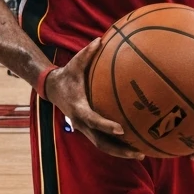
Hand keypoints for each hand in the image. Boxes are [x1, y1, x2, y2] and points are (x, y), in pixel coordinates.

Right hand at [46, 38, 141, 158]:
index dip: (106, 126)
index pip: (93, 119)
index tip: (121, 129)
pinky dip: (117, 146)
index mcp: (78, 107)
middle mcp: (81, 122)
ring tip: (141, 154)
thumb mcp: (74, 63)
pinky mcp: (88, 130)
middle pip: (100, 142)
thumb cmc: (67, 75)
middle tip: (138, 152)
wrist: (53, 88)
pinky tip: (134, 145)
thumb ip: (87, 53)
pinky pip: (103, 141)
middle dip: (119, 149)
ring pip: (103, 146)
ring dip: (120, 152)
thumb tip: (100, 40)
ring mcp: (84, 128)